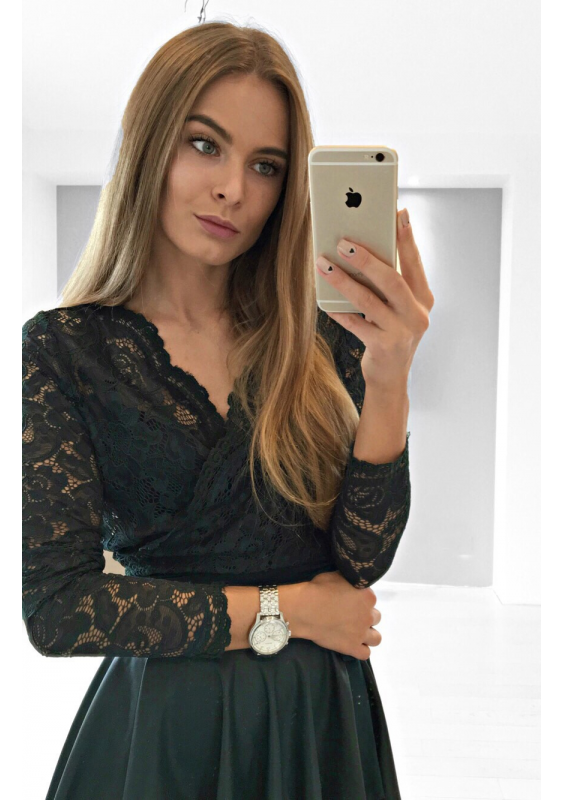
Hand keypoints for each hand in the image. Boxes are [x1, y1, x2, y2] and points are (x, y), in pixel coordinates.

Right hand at [304, 570, 381, 660]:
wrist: (306, 610)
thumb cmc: (319, 590)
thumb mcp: (337, 576)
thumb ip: (349, 581)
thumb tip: (352, 582)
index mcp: (367, 596)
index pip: (371, 599)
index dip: (361, 600)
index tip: (350, 600)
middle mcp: (368, 615)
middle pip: (376, 618)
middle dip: (365, 616)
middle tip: (351, 615)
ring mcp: (361, 633)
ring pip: (376, 638)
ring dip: (368, 634)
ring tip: (355, 631)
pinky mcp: (352, 647)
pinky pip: (365, 654)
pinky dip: (361, 650)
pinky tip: (352, 644)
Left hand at [315, 208, 433, 392]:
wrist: (391, 377)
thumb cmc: (391, 333)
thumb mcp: (398, 307)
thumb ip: (389, 283)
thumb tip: (360, 249)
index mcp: (424, 298)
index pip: (414, 263)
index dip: (406, 238)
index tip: (398, 213)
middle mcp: (417, 314)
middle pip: (392, 280)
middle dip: (367, 258)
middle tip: (344, 242)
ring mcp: (402, 332)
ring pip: (369, 300)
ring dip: (343, 281)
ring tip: (324, 264)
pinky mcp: (384, 347)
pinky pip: (355, 323)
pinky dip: (339, 310)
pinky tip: (325, 300)